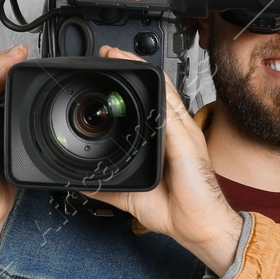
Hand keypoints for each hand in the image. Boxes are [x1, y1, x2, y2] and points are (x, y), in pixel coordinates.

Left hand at [80, 45, 243, 275]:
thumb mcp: (130, 195)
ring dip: (142, 70)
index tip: (109, 71)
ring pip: (163, 90)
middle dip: (133, 67)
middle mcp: (175, 131)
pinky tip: (145, 80)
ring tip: (120, 55)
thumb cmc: (176, 209)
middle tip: (109, 53)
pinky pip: (170, 110)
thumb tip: (82, 183)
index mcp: (165, 140)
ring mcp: (183, 132)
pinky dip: (157, 92)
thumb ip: (107, 186)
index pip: (148, 103)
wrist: (197, 225)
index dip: (131, 83)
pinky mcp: (186, 139)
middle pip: (156, 88)